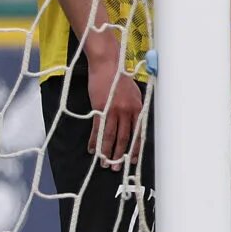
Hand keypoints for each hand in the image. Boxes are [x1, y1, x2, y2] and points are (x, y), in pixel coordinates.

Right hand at [83, 36, 143, 166]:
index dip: (135, 149)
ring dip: (107, 152)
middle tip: (117, 168)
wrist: (108, 63)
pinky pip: (97, 129)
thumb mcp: (134, 92)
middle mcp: (127, 111)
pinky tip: (92, 149)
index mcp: (137, 108)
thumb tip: (134, 122)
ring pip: (111, 137)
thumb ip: (134, 108)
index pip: (138, 133)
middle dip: (120, 155)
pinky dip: (94, 141)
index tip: (132, 160)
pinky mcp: (100, 108)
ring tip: (104, 163)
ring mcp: (113, 110)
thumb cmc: (120, 76)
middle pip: (124, 138)